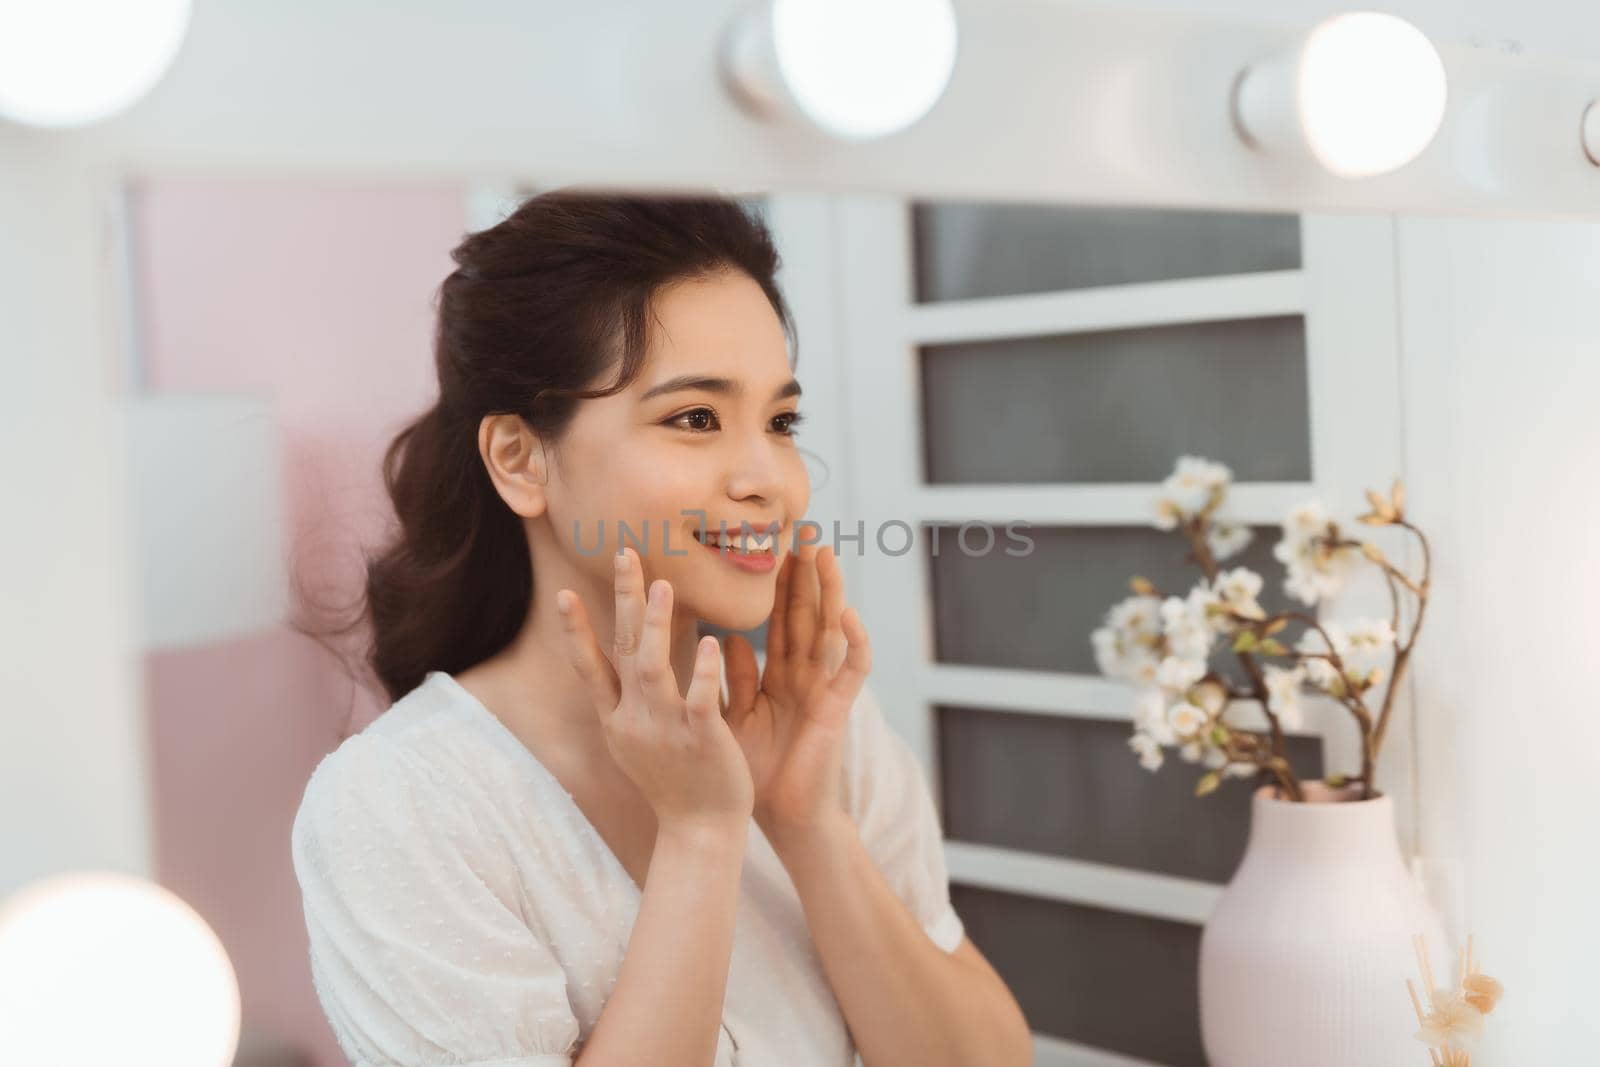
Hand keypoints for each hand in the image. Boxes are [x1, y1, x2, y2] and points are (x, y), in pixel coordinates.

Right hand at [555, 546, 754, 836]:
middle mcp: (633, 720)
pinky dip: (702, 671)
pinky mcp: (700, 740)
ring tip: (664, 584)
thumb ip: (632, 699)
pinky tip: (710, 642)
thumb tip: (625, 660)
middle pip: (623, 650)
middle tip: (625, 553)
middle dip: (623, 600)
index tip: (565, 594)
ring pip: (653, 668)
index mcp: (618, 719)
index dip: (576, 631)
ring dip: (655, 624)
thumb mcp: (638, 740)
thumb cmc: (674, 781)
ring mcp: (665, 729)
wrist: (699, 831)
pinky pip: (699, 700)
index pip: (590, 668)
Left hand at [723, 542, 871, 844]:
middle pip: (806, 614)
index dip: (777, 584)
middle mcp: (805, 676)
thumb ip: (735, 678)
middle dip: (805, 573)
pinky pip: (851, 670)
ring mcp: (825, 689)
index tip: (770, 545)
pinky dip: (852, 642)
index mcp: (780, 676)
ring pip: (829, 629)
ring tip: (825, 552)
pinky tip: (847, 614)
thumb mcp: (737, 716)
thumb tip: (725, 636)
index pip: (779, 620)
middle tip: (801, 527)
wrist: (780, 818)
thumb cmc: (757, 772)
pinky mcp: (839, 708)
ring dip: (830, 591)